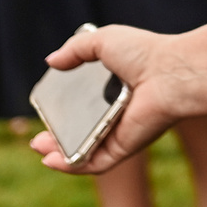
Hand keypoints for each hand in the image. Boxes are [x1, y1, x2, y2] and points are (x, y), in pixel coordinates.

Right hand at [32, 24, 198, 172]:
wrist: (170, 74)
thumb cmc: (143, 53)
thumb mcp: (103, 41)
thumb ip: (75, 50)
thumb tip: (51, 61)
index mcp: (114, 88)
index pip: (84, 106)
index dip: (62, 112)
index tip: (44, 111)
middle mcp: (118, 113)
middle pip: (81, 133)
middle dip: (56, 139)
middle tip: (36, 140)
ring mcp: (121, 133)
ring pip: (86, 152)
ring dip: (60, 155)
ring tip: (39, 149)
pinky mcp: (125, 148)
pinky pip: (97, 163)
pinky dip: (74, 166)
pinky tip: (53, 161)